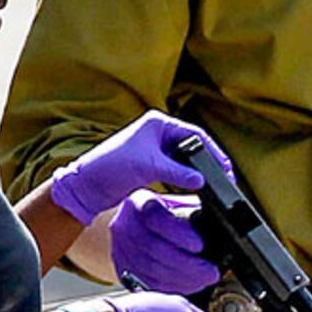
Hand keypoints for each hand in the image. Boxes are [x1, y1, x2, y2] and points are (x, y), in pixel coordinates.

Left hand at [50, 110, 232, 224]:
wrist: (87, 186)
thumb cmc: (110, 167)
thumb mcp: (148, 167)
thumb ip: (177, 173)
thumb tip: (202, 180)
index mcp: (157, 123)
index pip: (194, 135)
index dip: (212, 152)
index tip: (225, 168)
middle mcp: (158, 132)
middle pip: (192, 146)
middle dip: (207, 162)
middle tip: (223, 178)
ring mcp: (155, 149)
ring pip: (185, 159)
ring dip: (196, 171)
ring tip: (212, 185)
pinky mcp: (151, 164)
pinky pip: (176, 169)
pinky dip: (185, 178)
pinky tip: (194, 187)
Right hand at [111, 190, 219, 294]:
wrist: (133, 225)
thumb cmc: (161, 212)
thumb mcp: (175, 202)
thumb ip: (192, 209)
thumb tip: (217, 215)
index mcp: (139, 202)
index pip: (156, 217)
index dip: (179, 234)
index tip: (200, 245)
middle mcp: (125, 225)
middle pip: (154, 249)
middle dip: (187, 264)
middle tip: (210, 271)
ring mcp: (120, 249)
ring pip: (151, 269)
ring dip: (182, 278)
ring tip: (204, 279)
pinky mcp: (122, 268)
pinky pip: (146, 282)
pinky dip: (171, 287)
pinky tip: (188, 285)